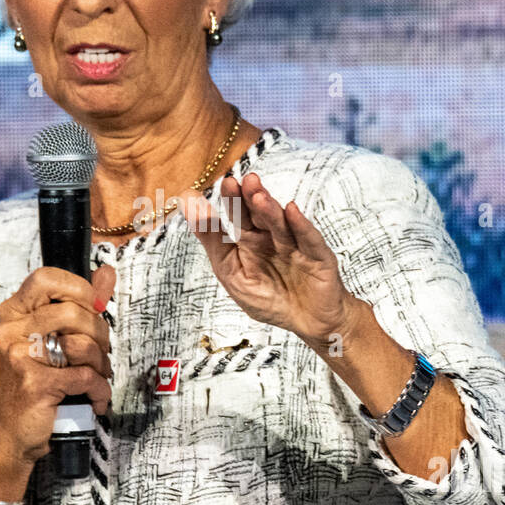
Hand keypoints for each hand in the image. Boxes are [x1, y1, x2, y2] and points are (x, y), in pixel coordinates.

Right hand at [0, 264, 117, 469]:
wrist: (11, 435)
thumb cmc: (34, 384)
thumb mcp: (50, 339)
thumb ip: (79, 304)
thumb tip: (106, 274)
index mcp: (13, 313)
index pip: (46, 278)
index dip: (79, 288)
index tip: (95, 306)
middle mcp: (11, 330)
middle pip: (73, 311)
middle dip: (100, 334)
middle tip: (100, 353)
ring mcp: (20, 356)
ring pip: (82, 344)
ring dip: (101, 364)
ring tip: (96, 376)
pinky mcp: (35, 384)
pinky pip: (86, 377)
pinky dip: (99, 390)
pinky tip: (94, 399)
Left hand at [181, 174, 359, 348]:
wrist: (306, 322)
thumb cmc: (268, 298)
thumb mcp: (231, 272)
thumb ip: (212, 240)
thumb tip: (187, 205)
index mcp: (249, 239)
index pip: (237, 215)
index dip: (230, 200)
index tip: (221, 185)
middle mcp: (272, 236)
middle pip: (259, 213)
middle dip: (249, 197)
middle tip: (239, 181)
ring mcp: (295, 244)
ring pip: (280, 223)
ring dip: (269, 208)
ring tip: (257, 194)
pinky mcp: (317, 256)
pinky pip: (307, 239)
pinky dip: (300, 225)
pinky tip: (291, 210)